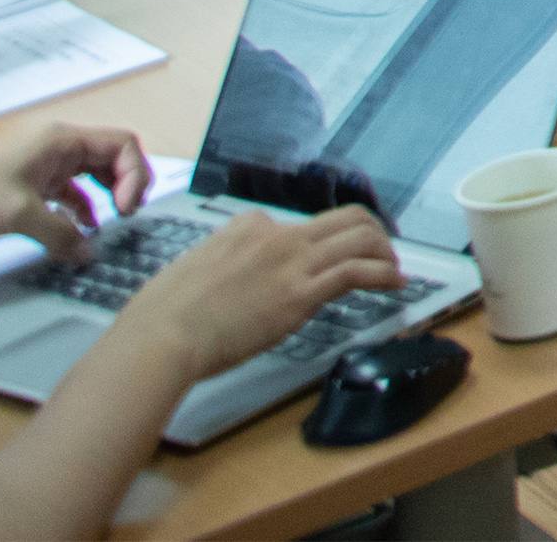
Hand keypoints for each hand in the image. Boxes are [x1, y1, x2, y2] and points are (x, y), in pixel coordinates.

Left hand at [0, 120, 150, 258]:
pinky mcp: (23, 194)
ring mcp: (39, 172)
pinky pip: (67, 199)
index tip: (124, 211)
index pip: (121, 145)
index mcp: (58, 140)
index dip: (134, 175)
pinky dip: (79, 215)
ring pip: (91, 179)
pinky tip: (78, 236)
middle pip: (110, 159)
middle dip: (126, 185)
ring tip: (108, 227)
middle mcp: (54, 150)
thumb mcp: (18, 215)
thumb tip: (89, 254)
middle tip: (125, 218)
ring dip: (105, 200)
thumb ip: (61, 234)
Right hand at [109, 206, 403, 383]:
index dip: (322, 243)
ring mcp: (290, 262)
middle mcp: (274, 235)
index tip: (331, 259)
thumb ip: (223, 265)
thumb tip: (232, 279)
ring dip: (386, 252)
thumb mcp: (194, 271)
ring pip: (360, 237)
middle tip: (382, 253)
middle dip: (372, 232)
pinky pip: (358, 272)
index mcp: (245, 226)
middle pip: (344, 217)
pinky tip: (396, 283)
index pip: (300, 225)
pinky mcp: (300, 294)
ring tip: (395, 269)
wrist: (161, 338)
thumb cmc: (163, 316)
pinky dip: (385, 274)